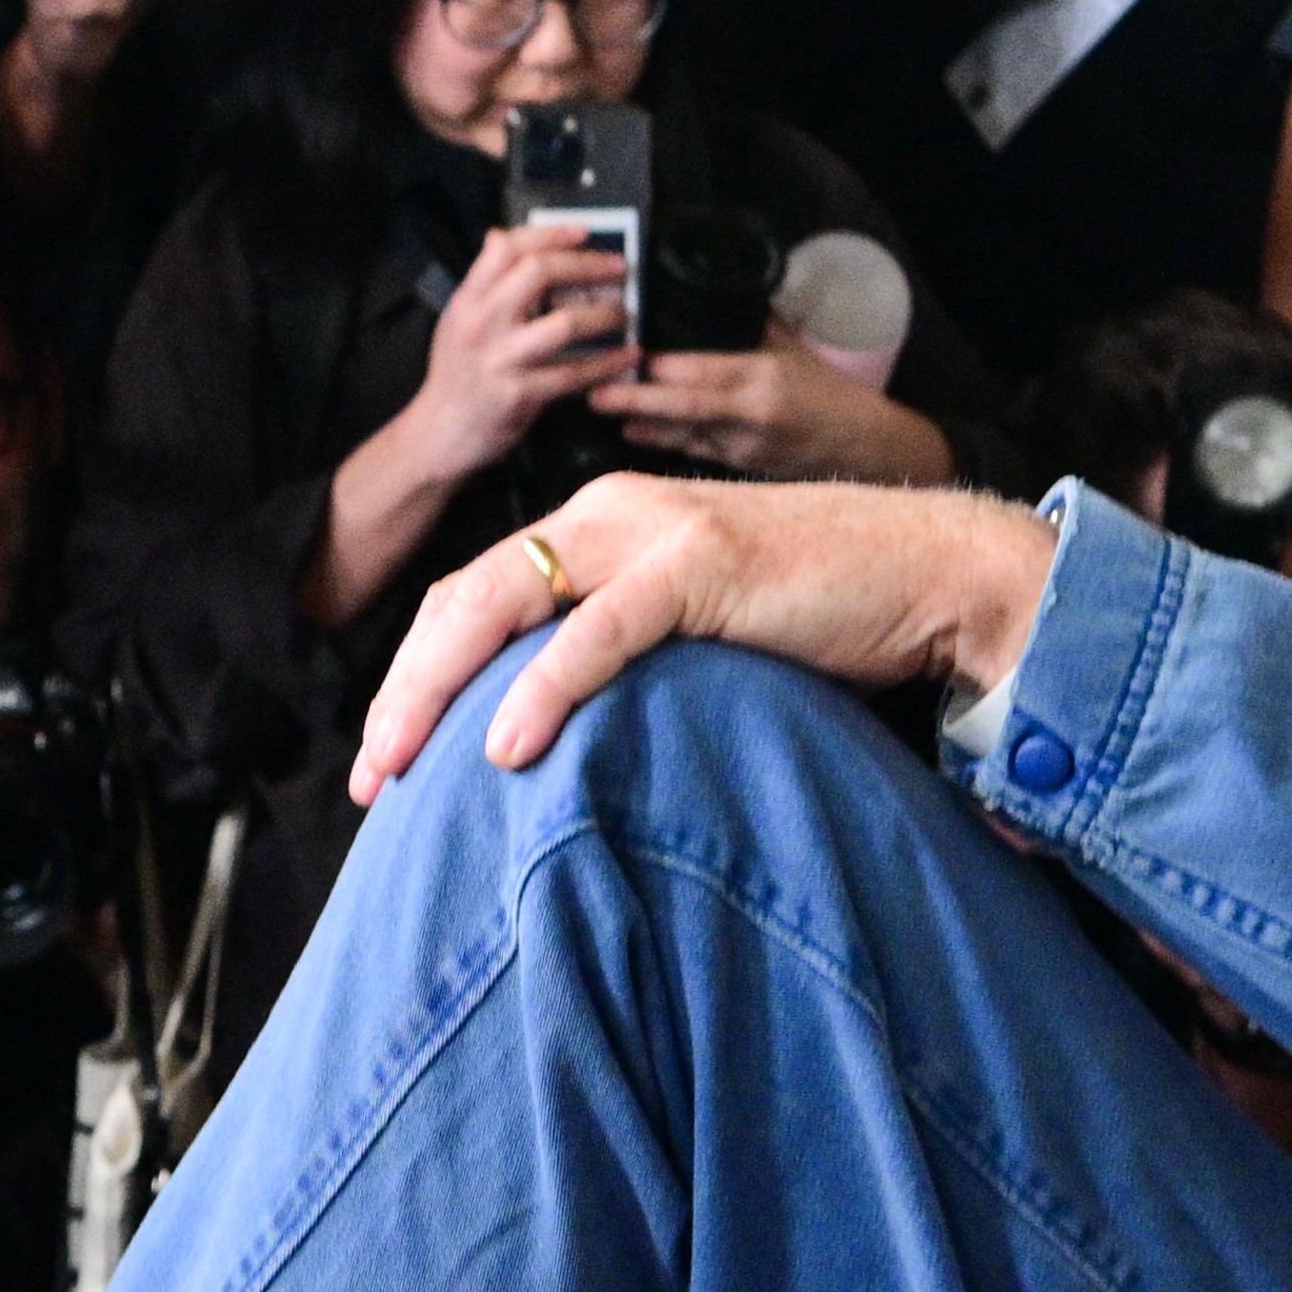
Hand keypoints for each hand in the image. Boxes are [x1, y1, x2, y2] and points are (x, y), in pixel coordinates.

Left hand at [356, 473, 1057, 788]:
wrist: (926, 572)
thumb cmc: (817, 613)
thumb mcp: (693, 631)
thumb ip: (622, 659)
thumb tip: (554, 742)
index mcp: (598, 526)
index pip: (472, 596)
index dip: (414, 674)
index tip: (384, 758)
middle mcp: (608, 514)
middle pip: (465, 599)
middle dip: (402, 691)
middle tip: (365, 777)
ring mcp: (652, 533)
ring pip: (505, 606)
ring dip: (438, 691)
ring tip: (398, 766)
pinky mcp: (700, 565)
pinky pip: (600, 631)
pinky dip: (542, 688)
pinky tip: (502, 746)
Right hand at [400, 220, 635, 478]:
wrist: (438, 435)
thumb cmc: (455, 376)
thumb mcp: (457, 320)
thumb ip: (482, 282)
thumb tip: (499, 235)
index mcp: (467, 300)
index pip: (507, 248)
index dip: (550, 234)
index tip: (584, 232)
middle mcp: (481, 324)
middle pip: (538, 274)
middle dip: (587, 265)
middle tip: (620, 268)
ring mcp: (501, 361)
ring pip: (563, 324)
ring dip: (604, 314)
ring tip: (625, 313)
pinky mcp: (520, 396)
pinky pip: (574, 374)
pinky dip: (607, 363)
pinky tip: (627, 357)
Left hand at [586, 328, 948, 482]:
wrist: (868, 448)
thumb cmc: (829, 395)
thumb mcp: (793, 352)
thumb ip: (751, 327)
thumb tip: (711, 293)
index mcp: (765, 376)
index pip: (704, 368)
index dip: (662, 363)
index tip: (624, 346)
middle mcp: (753, 413)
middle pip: (685, 405)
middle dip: (637, 398)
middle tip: (595, 388)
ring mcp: (747, 447)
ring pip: (684, 434)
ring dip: (642, 421)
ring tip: (602, 408)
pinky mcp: (745, 470)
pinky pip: (697, 454)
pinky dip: (665, 443)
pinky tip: (634, 434)